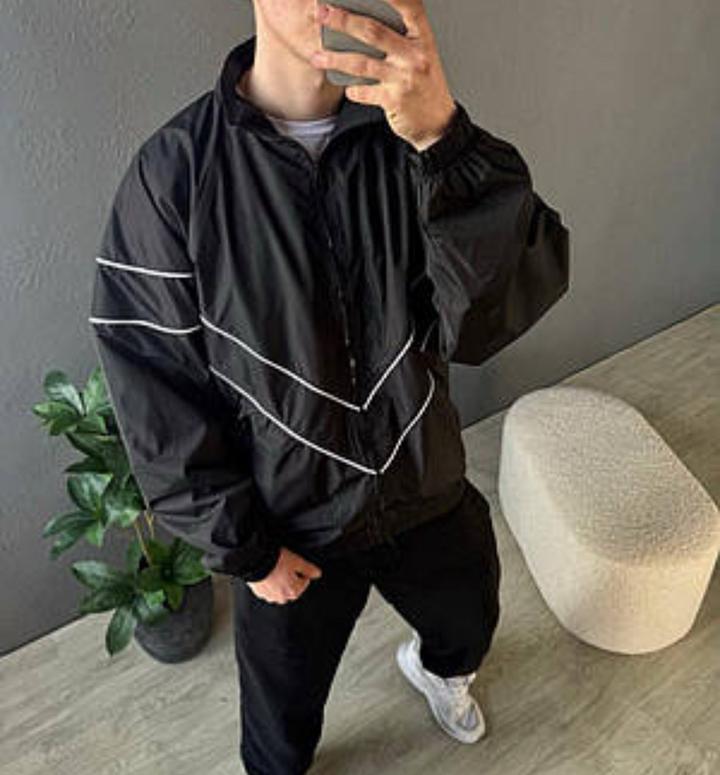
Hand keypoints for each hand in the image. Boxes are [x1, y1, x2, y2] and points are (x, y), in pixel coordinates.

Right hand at [246, 546, 322, 603]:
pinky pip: (267, 589)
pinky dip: (269, 583)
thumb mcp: (297, 561)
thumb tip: (318, 574)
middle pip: (291, 590)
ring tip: (278, 569)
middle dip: (291, 580)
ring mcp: (268, 595)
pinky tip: (268, 573)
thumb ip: (308, 569)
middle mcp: (281, 597)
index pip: (303, 584)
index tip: (299, 567)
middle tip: (289, 567)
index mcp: (292, 592)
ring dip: (280, 583)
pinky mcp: (258, 591)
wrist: (254, 561)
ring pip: (278, 591)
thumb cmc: (276, 561)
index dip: (303, 574)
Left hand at [311, 0, 456, 151]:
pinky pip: (363, 91)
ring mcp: (405, 78)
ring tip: (317, 56)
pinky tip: (348, 87)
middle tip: (321, 13)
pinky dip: (352, 89)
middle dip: (343, 20)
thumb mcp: (419, 55)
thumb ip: (398, 39)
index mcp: (423, 38)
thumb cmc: (423, 84)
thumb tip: (358, 23)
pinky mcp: (395, 100)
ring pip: (362, 64)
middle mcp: (415, 55)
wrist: (437, 122)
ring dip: (335, 59)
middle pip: (373, 32)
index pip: (409, 6)